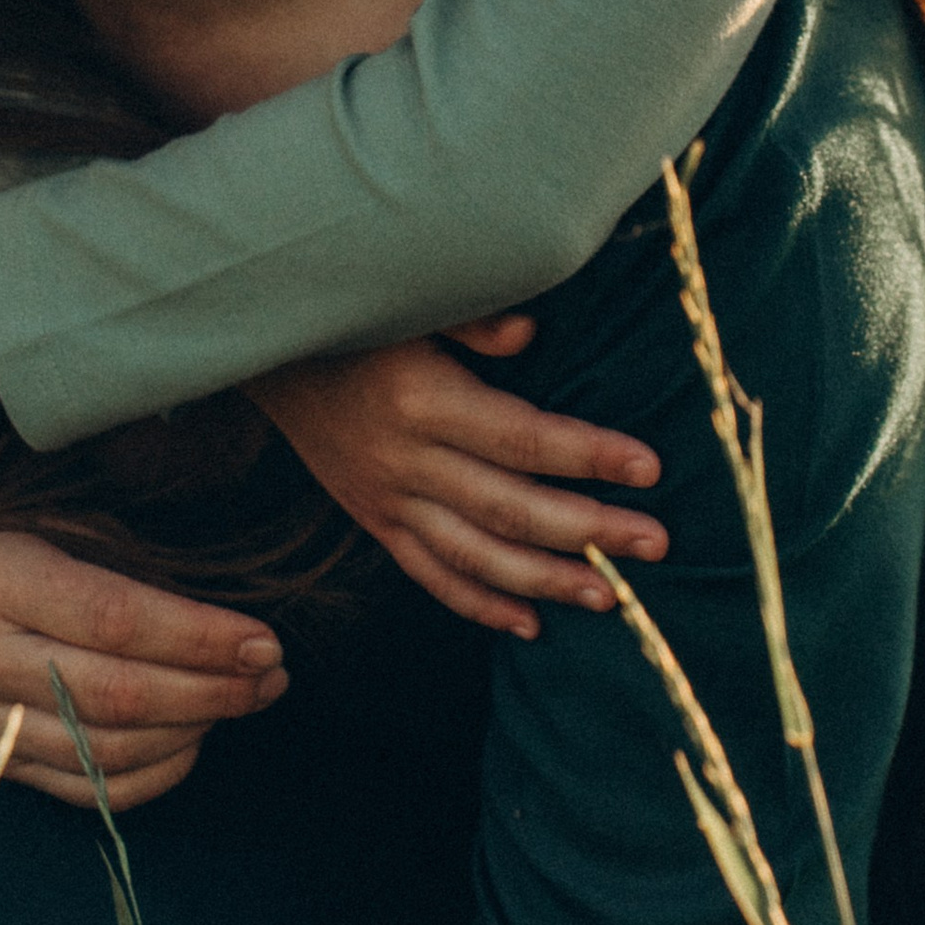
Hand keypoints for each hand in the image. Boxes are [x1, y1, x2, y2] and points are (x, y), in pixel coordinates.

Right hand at [0, 529, 289, 810]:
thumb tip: (225, 585)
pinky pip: (87, 791)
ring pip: (106, 752)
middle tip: (272, 674)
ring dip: (194, 731)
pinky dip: (155, 774)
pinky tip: (195, 739)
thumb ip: (117, 549)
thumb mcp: (38, 516)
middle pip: (116, 695)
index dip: (198, 636)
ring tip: (246, 698)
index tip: (263, 639)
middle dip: (211, 689)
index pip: (112, 618)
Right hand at [255, 319, 663, 638]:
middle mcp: (407, 461)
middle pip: (512, 509)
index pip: (522, 438)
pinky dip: (479, 603)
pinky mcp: (374, 521)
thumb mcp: (410, 301)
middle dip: (589, 530)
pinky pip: (429, 574)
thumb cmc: (356, 315)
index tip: (650, 467)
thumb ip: (472, 320)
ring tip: (610, 596)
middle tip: (656, 543)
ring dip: (547, 580)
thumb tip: (533, 333)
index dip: (588, 455)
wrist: (268, 351)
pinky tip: (529, 623)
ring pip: (476, 556)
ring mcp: (387, 500)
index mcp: (423, 401)